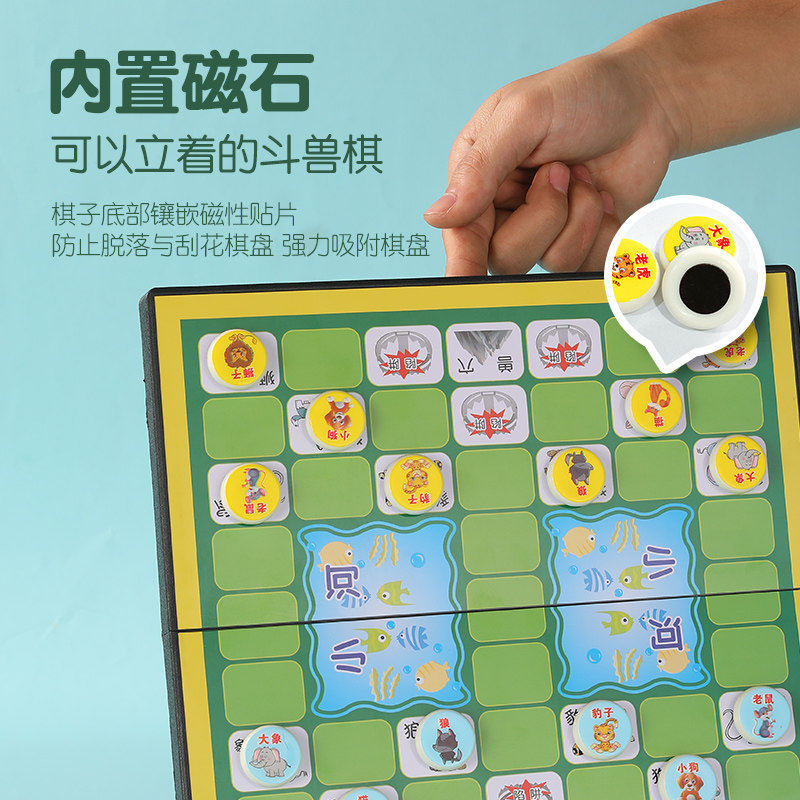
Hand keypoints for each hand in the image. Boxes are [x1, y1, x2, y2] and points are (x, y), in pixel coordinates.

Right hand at [424, 47, 678, 275]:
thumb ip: (481, 167)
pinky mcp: (581, 245)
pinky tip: (602, 197)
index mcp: (478, 181)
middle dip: (544, 216)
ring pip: (551, 262)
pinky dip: (604, 228)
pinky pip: (588, 263)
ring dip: (579, 217)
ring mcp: (545, 234)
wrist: (648, 102)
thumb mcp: (523, 114)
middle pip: (506, 257)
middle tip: (562, 171)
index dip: (461, 263)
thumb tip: (438, 218)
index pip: (462, 235)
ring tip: (585, 178)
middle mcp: (506, 213)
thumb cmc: (581, 95)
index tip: (462, 283)